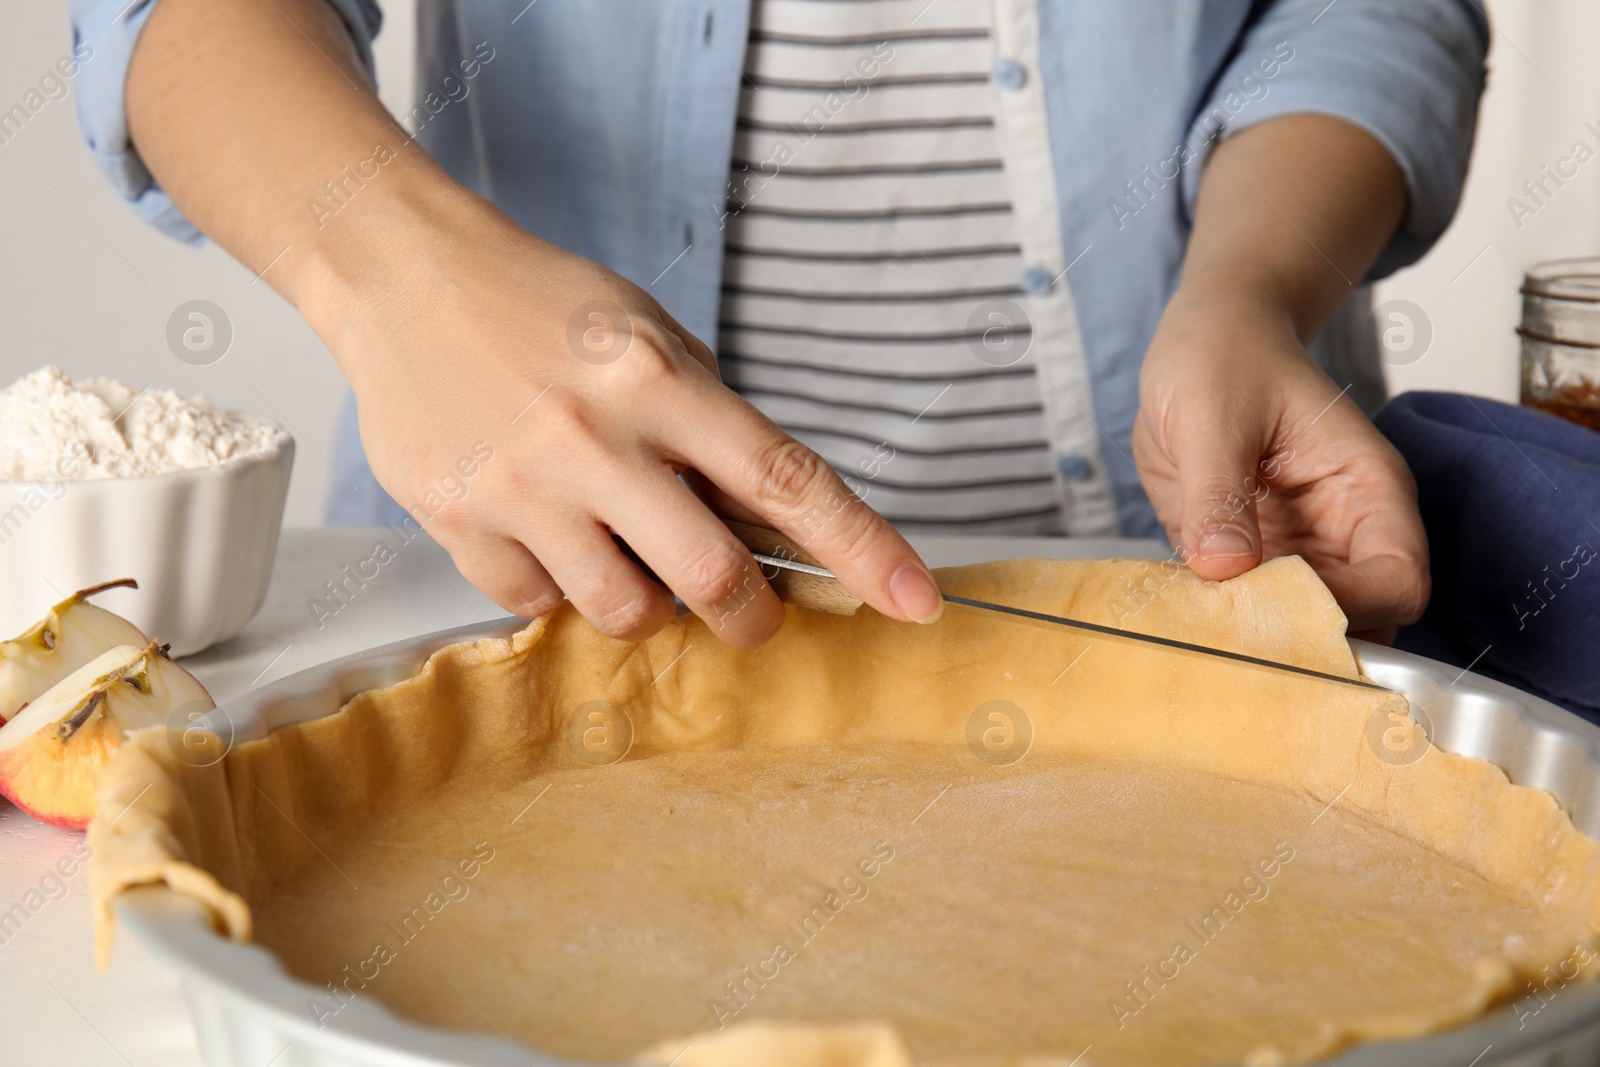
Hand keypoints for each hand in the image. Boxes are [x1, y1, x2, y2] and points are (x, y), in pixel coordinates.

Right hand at [305, 189, 943, 646]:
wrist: (405, 276)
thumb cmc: (544, 305)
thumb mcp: (651, 335)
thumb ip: (711, 427)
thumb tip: (773, 527)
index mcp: (660, 380)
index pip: (787, 481)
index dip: (864, 549)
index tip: (918, 599)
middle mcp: (594, 438)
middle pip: (713, 578)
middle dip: (752, 615)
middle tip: (751, 608)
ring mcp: (522, 487)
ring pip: (627, 612)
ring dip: (651, 606)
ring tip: (629, 553)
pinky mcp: (458, 522)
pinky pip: (538, 606)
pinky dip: (560, 589)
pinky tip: (547, 534)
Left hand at [1132, 269, 1428, 636]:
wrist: (1202, 339)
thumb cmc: (1226, 355)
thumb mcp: (1213, 415)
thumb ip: (1218, 492)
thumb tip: (1225, 566)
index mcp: (1365, 488)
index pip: (1398, 580)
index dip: (1352, 609)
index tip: (1281, 610)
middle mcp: (1341, 530)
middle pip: (1360, 621)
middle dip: (1303, 637)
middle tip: (1232, 639)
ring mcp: (1296, 550)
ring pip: (1301, 625)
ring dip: (1256, 637)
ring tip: (1201, 631)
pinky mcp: (1248, 558)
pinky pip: (1245, 610)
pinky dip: (1219, 622)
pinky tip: (1181, 614)